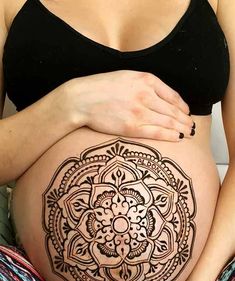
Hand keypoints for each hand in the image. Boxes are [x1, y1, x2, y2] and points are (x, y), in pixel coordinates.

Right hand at [65, 70, 193, 140]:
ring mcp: (139, 112)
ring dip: (181, 128)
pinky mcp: (132, 127)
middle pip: (173, 110)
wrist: (81, 99)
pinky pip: (157, 132)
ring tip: (189, 133)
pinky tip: (178, 138)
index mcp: (146, 80)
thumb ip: (145, 84)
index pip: (172, 95)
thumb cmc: (101, 87)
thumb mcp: (127, 76)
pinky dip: (170, 135)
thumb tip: (160, 96)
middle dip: (185, 119)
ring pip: (168, 121)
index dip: (183, 106)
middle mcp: (145, 95)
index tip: (186, 112)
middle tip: (193, 126)